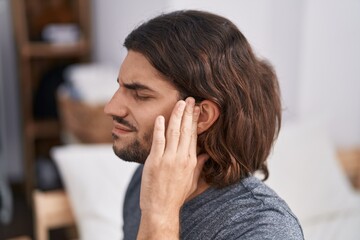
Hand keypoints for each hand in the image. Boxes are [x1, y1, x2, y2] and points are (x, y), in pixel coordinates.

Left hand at [137, 97, 207, 238]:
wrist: (161, 209)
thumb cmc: (176, 196)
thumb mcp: (193, 182)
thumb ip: (200, 166)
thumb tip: (206, 155)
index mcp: (191, 161)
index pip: (194, 136)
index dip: (195, 121)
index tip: (196, 109)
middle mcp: (181, 158)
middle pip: (186, 130)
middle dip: (188, 113)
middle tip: (190, 99)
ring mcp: (168, 159)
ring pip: (174, 131)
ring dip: (176, 115)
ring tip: (179, 103)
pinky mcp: (154, 161)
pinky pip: (158, 140)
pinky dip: (159, 128)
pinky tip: (161, 117)